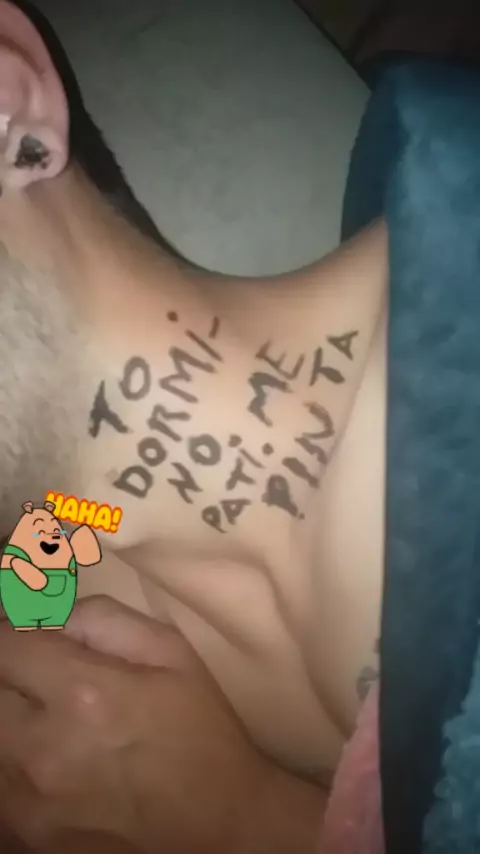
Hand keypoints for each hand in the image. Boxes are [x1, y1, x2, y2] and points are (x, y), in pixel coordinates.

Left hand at [0, 597, 323, 852]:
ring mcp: (29, 801)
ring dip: (12, 718)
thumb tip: (53, 614)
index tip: (29, 636)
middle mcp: (43, 749)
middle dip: (12, 675)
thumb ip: (105, 619)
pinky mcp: (30, 835)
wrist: (219, 827)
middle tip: (43, 677)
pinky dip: (15, 761)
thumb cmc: (201, 732)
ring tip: (49, 717)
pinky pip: (0, 783)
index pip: (4, 644)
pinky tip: (51, 757)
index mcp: (83, 694)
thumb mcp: (172, 654)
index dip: (13, 631)